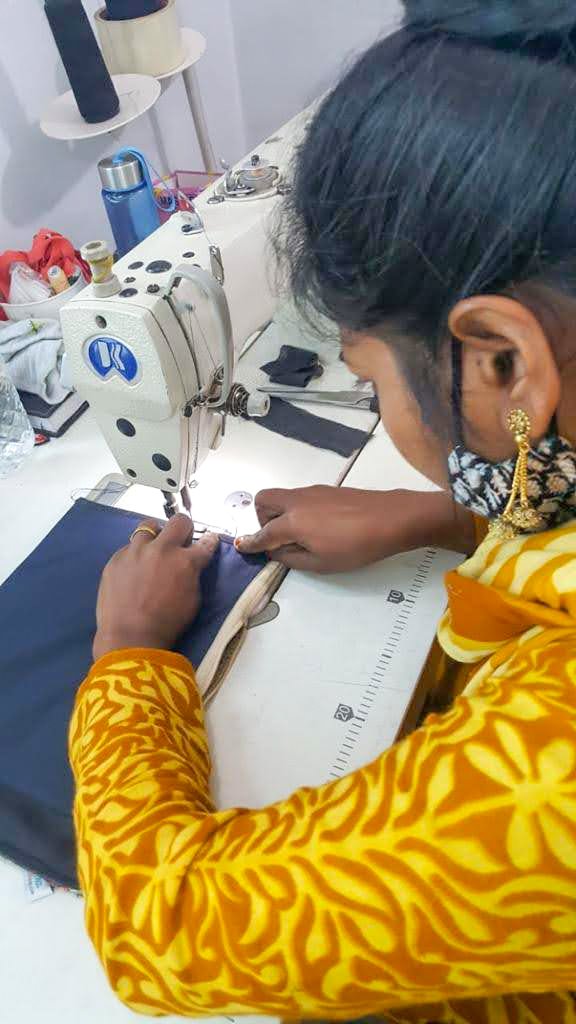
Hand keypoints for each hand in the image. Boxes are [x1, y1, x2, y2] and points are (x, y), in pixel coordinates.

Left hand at [93, 515, 219, 659]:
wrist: (130, 637)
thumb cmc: (167, 624)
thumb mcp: (192, 600)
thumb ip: (193, 575)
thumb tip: (191, 565)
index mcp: (185, 561)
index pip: (205, 542)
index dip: (208, 542)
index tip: (207, 542)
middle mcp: (162, 549)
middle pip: (179, 522)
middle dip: (183, 529)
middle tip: (180, 543)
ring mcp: (136, 551)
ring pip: (148, 526)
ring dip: (154, 537)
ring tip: (151, 552)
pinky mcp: (116, 559)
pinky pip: (128, 548)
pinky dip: (134, 556)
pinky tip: (132, 571)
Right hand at [235, 486, 473, 572]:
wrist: (392, 519)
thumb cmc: (357, 547)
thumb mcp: (322, 563)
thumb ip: (292, 558)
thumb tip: (277, 551)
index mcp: (292, 522)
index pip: (264, 533)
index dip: (251, 543)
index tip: (242, 547)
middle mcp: (297, 501)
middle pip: (264, 500)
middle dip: (262, 519)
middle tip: (276, 538)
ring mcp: (313, 492)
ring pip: (283, 496)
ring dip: (280, 513)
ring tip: (300, 536)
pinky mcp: (328, 490)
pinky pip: (301, 497)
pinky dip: (297, 510)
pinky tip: (319, 526)